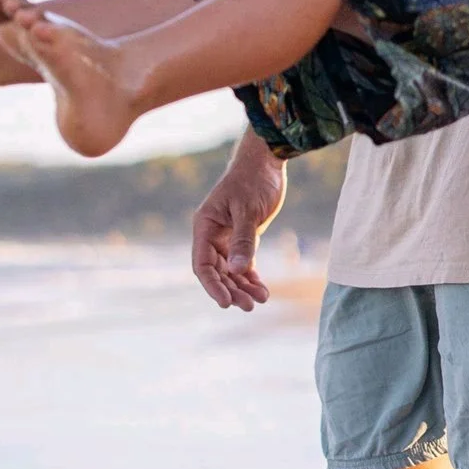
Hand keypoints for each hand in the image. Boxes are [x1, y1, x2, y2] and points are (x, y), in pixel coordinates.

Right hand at [191, 131, 286, 310]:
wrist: (266, 162)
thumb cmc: (252, 180)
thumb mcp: (248, 210)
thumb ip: (244, 240)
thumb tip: (238, 271)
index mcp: (205, 226)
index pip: (202, 264)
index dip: (212, 285)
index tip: (225, 303)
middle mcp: (212, 235)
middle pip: (217, 272)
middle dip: (231, 290)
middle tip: (250, 306)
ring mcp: (227, 237)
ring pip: (231, 271)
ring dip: (243, 287)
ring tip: (260, 300)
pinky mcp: (243, 237)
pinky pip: (244, 263)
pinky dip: (251, 277)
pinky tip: (262, 290)